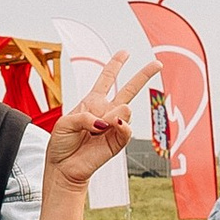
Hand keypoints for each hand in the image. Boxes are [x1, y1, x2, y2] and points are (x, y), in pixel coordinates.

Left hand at [43, 53, 154, 193]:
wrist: (63, 167)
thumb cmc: (62, 143)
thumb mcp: (65, 122)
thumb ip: (86, 116)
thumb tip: (108, 121)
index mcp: (92, 103)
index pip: (106, 80)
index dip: (115, 65)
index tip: (125, 53)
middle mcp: (105, 112)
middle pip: (128, 90)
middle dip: (142, 76)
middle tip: (157, 64)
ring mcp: (113, 126)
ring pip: (124, 111)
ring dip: (113, 114)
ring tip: (99, 126)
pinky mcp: (117, 142)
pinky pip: (125, 130)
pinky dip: (120, 125)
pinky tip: (113, 124)